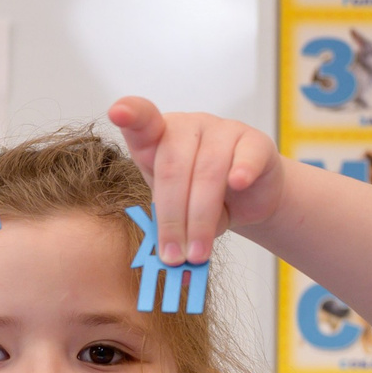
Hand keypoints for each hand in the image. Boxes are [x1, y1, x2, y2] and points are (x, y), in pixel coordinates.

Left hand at [106, 97, 284, 265]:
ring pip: (207, 171)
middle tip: (174, 256)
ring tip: (198, 254)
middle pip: (173, 168)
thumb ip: (167, 224)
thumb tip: (170, 260)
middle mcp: (187, 127)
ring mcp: (222, 129)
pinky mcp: (254, 140)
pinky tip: (238, 184)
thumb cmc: (198, 198)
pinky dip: (242, 170)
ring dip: (201, 219)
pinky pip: (246, 156)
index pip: (141, 121)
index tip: (117, 112)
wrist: (247, 197)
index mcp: (157, 138)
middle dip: (172, 218)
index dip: (130, 114)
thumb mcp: (175, 211)